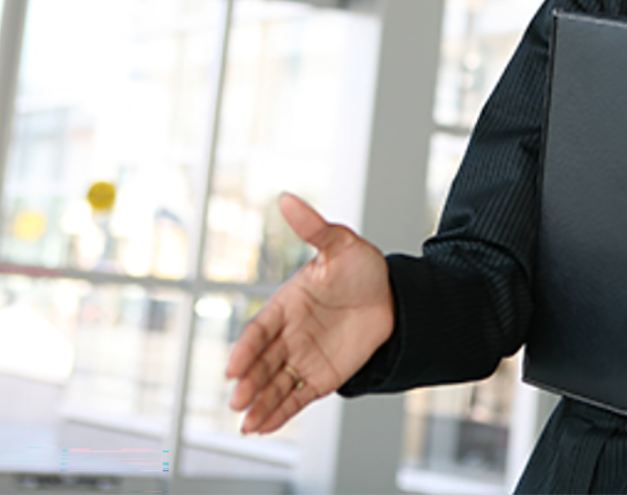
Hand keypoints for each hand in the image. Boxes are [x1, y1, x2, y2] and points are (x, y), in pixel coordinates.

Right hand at [226, 193, 393, 434]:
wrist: (393, 296)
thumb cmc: (362, 267)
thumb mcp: (340, 244)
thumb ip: (313, 228)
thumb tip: (287, 198)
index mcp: (286, 304)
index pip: (260, 330)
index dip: (246, 349)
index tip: (233, 367)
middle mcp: (289, 334)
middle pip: (263, 363)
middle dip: (249, 382)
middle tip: (237, 401)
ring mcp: (303, 357)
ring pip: (276, 384)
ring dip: (260, 403)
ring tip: (246, 424)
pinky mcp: (320, 377)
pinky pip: (296, 397)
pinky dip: (280, 413)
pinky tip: (262, 427)